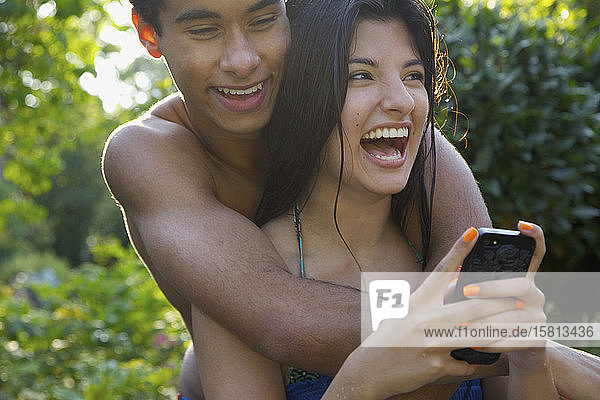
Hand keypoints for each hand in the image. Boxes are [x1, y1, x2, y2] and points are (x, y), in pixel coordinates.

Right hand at [328, 227, 524, 398]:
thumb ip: (430, 299)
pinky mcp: (435, 365)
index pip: (440, 271)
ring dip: (501, 333)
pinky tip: (489, 363)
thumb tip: (454, 283)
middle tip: (521, 298)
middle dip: (500, 302)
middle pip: (472, 306)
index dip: (457, 250)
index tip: (473, 231)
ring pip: (477, 336)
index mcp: (418, 301)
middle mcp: (425, 318)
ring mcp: (431, 342)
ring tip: (521, 328)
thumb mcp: (405, 312)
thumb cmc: (387, 337)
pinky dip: (477, 364)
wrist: (369, 369)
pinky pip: (464, 364)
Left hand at [462, 221, 546, 353]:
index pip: (535, 252)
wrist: (514, 353)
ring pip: (514, 314)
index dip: (533, 236)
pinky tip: (473, 344)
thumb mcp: (478, 301)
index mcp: (522, 278)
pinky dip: (491, 341)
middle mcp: (535, 294)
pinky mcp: (538, 339)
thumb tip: (449, 283)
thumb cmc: (488, 320)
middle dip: (491, 288)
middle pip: (519, 284)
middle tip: (466, 292)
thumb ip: (466, 288)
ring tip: (461, 322)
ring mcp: (540, 316)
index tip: (520, 224)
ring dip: (484, 319)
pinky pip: (514, 338)